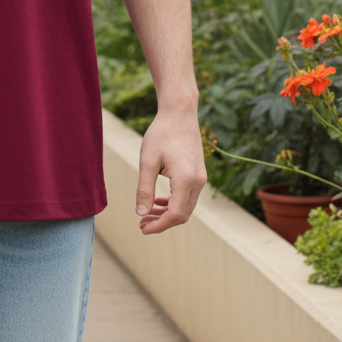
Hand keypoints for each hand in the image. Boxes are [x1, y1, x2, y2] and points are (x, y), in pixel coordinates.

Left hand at [135, 109, 206, 234]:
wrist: (180, 113)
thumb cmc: (161, 134)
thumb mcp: (148, 160)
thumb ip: (144, 188)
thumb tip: (140, 213)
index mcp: (186, 180)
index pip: (175, 215)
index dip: (158, 225)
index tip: (142, 228)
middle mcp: (198, 182)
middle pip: (183, 215)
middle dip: (162, 222)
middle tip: (141, 223)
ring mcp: (201, 178)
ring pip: (186, 207)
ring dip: (168, 213)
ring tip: (147, 213)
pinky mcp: (199, 173)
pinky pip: (188, 196)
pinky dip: (174, 202)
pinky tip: (159, 200)